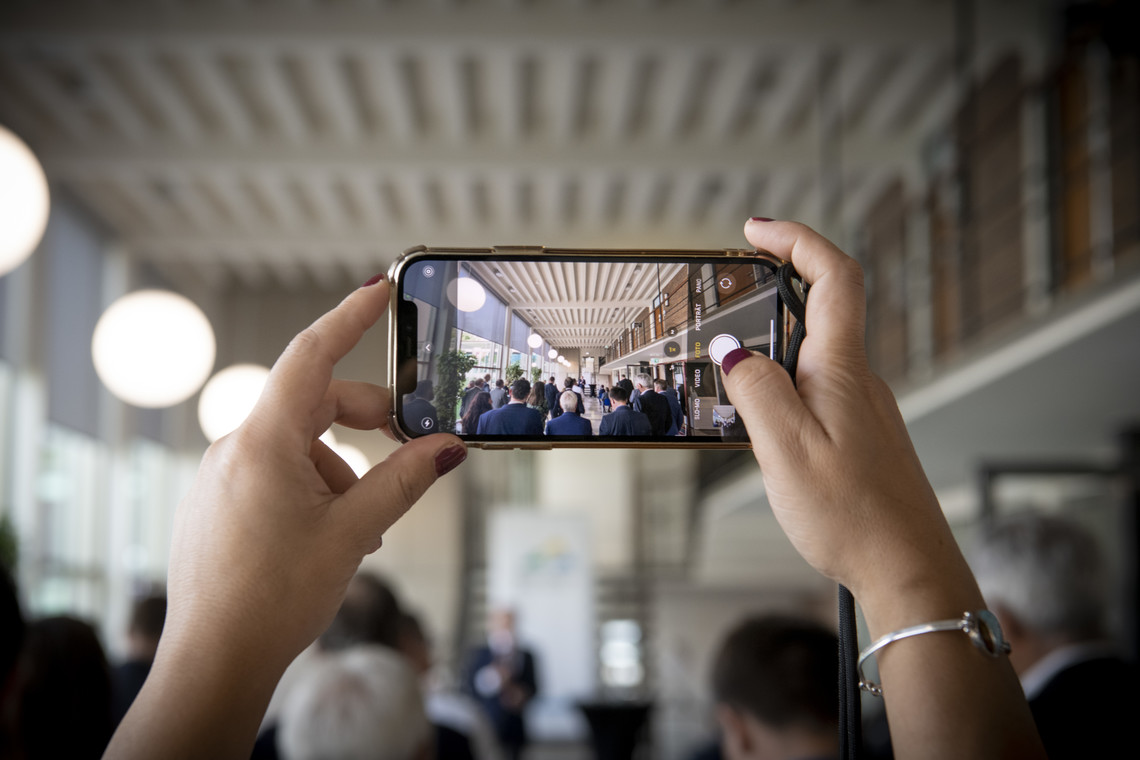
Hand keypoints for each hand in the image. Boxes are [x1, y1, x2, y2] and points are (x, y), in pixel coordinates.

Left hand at [109, 278, 466, 758]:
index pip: (311, 355)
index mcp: (263, 442)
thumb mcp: (353, 533)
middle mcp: (234, 447)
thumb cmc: (274, 598)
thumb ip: (403, 481)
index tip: (379, 288)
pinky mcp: (218, 501)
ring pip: (297, 443)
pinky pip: (274, 470)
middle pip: (313, 403)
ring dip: (341, 467)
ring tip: (363, 527)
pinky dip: (313, 485)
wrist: (213, 661)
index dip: (350, 317)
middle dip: (365, 420)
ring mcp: (221, 474)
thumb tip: (449, 447)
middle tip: (408, 449)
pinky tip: (329, 534)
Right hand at [721, 220, 973, 610]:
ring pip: (814, 352)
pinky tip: (757, 418)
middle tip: (727, 287)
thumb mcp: (785, 449)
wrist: (907, 569)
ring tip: (727, 366)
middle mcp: (857, 379)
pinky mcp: (857, 434)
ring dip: (772, 342)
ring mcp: (860, 407)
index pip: (833, 276)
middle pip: (823, 306)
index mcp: (841, 370)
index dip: (796, 239)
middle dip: (774, 285)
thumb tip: (728, 346)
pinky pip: (815, 388)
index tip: (754, 229)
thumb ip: (754, 390)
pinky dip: (782, 382)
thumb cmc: (853, 516)